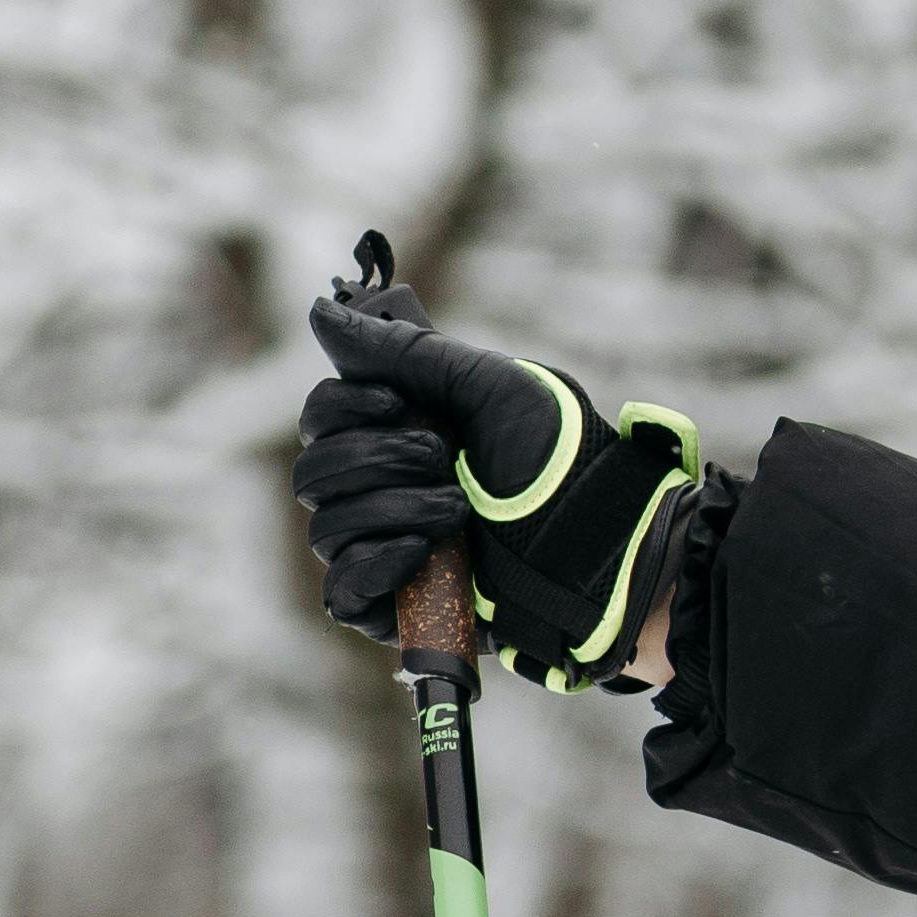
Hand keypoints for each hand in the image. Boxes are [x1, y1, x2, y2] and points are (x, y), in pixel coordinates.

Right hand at [291, 263, 709, 689]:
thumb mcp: (490, 386)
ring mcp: (390, 549)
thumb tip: (321, 311)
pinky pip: (341, 594)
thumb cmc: (559, 457)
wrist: (603, 532)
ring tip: (458, 508)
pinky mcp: (403, 605)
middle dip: (374, 458)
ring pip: (327, 530)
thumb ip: (406, 352)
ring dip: (390, 509)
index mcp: (399, 435)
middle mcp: (385, 491)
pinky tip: (419, 550)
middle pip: (313, 475)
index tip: (394, 402)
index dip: (341, 407)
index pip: (321, 419)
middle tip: (443, 458)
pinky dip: (372, 566)